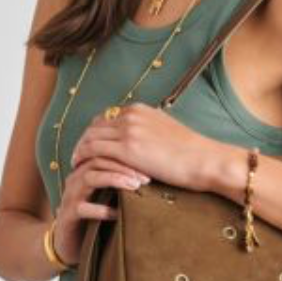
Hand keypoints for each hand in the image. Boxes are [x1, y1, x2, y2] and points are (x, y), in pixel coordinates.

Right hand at [52, 153, 150, 267]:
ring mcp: (70, 197)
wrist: (68, 243)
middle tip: (145, 177)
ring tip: (134, 187)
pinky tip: (118, 214)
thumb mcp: (110, 198)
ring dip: (114, 180)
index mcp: (86, 171)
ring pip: (89, 178)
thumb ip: (123, 185)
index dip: (127, 156)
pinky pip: (83, 209)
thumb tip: (154, 176)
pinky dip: (102, 210)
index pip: (105, 153)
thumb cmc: (94, 218)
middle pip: (98, 161)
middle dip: (124, 167)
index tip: (149, 165)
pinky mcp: (67, 216)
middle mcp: (76, 180)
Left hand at [69, 102, 218, 190]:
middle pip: (94, 126)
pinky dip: (84, 159)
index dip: (95, 133)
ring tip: (75, 165)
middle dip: (83, 141)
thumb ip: (151, 132)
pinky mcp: (127, 149)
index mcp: (140, 110)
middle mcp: (131, 115)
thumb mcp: (168, 132)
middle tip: (77, 156)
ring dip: (79, 151)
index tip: (90, 145)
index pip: (107, 118)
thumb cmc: (193, 153)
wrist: (205, 159)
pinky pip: (94, 151)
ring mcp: (128, 131)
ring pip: (90, 137)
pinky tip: (80, 170)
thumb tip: (144, 143)